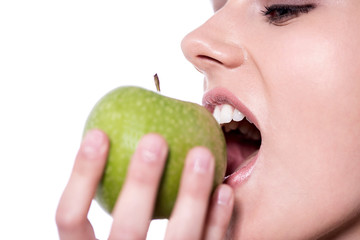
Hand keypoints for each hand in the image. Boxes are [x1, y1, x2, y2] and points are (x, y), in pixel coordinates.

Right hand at [56, 129, 233, 239]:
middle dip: (141, 181)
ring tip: (202, 153)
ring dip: (191, 194)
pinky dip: (217, 220)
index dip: (81, 175)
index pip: (71, 218)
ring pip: (178, 238)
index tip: (98, 133)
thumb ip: (109, 198)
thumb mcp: (106, 235)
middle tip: (155, 139)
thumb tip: (115, 142)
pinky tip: (223, 190)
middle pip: (127, 229)